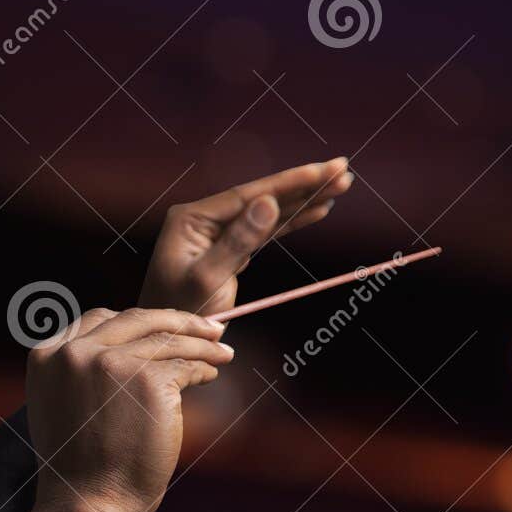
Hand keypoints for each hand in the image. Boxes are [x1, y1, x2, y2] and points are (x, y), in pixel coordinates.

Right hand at [15, 307, 233, 511]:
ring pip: (168, 341)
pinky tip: (211, 375)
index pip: (100, 318)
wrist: (88, 502)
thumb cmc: (80, 466)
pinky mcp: (147, 379)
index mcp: (48, 354)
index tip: (163, 325)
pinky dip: (204, 368)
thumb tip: (124, 346)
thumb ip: (80, 371)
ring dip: (202, 345)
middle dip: (179, 321)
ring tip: (222, 352)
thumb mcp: (62, 405)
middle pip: (138, 319)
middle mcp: (75, 351)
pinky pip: (185, 365)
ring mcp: (111, 362)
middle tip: (209, 328)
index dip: (138, 321)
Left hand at [140, 158, 353, 317]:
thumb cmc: (180, 314)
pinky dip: (293, 221)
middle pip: (261, 197)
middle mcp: (203, 220)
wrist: (169, 342)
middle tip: (342, 169)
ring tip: (340, 185)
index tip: (324, 170)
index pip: (247, 194)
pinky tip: (318, 209)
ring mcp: (216, 233)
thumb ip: (237, 242)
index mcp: (191, 219)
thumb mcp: (208, 280)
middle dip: (303, 184)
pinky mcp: (229, 248)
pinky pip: (266, 231)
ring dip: (303, 199)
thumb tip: (267, 203)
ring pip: (267, 212)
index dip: (289, 182)